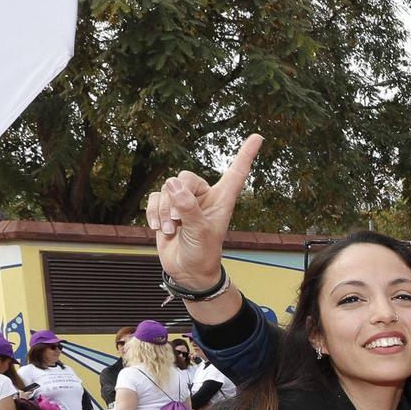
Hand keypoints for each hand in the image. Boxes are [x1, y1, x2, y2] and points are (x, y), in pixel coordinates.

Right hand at [145, 133, 262, 287]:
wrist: (187, 272)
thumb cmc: (203, 254)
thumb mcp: (199, 232)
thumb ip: (188, 208)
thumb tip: (173, 184)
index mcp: (222, 200)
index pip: (235, 173)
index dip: (246, 154)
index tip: (258, 137)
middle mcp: (204, 197)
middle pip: (185, 176)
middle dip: (177, 197)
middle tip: (178, 220)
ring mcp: (183, 202)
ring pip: (166, 188)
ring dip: (164, 210)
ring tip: (171, 229)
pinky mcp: (165, 208)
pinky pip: (154, 198)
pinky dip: (152, 212)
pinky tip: (158, 228)